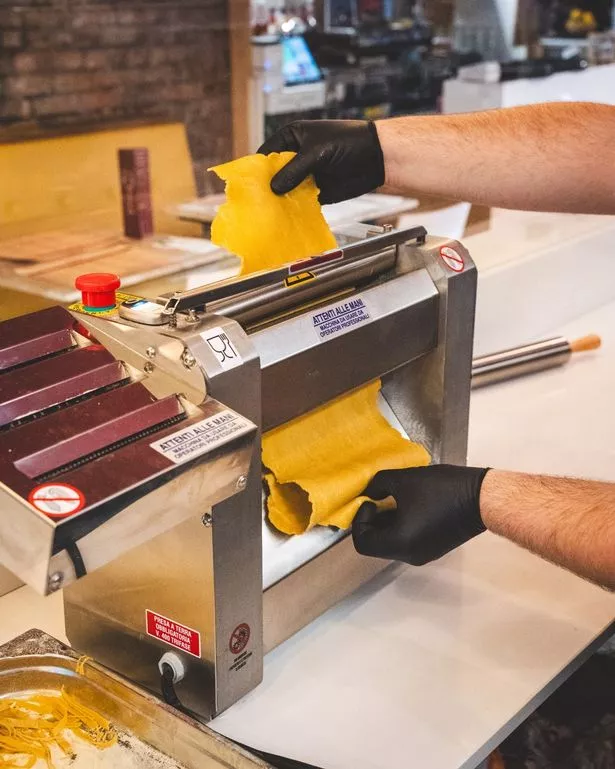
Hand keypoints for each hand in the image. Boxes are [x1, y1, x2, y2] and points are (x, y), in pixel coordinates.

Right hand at [257, 120, 384, 204]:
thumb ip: (295, 170)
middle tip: (255, 203)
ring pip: (286, 191)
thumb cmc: (349, 142)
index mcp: (292, 138)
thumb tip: (273, 188)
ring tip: (267, 215)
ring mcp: (305, 176)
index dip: (257, 169)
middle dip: (267, 188)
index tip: (246, 185)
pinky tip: (286, 219)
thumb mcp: (317, 152)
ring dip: (279, 202)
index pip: (266, 154)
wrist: (377, 157)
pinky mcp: (316, 192)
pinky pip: (300, 203)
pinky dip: (294, 210)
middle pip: (274, 175)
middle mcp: (295, 157)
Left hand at [352, 465, 489, 565]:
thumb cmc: (442, 489)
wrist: (481, 498)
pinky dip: (400, 525)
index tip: (370, 501)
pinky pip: (406, 541)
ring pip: (391, 542)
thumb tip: (369, 492)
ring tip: (394, 498)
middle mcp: (409, 556)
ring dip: (386, 522)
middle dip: (372, 520)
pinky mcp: (433, 548)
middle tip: (379, 498)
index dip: (360, 520)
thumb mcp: (403, 480)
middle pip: (376, 544)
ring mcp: (423, 555)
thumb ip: (377, 484)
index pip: (362, 543)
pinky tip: (409, 504)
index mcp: (400, 543)